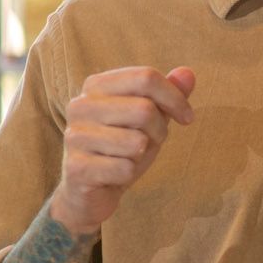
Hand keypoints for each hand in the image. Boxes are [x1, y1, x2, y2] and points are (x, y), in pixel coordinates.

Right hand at [51, 66, 196, 233]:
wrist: (89, 190)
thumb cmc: (123, 147)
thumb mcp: (150, 118)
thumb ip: (168, 94)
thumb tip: (188, 73)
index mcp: (97, 85)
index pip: (146, 77)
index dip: (175, 98)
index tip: (187, 117)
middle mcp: (80, 106)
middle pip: (144, 109)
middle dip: (159, 131)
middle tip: (150, 143)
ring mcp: (75, 136)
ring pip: (137, 142)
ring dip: (143, 155)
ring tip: (128, 157)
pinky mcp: (76, 167)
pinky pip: (125, 168)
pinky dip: (128, 174)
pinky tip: (114, 175)